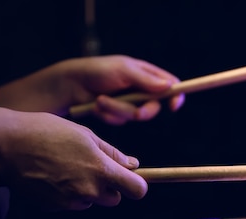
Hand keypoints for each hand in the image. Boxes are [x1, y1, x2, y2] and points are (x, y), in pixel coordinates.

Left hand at [0, 55, 184, 124]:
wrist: (70, 85)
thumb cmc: (96, 71)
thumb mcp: (123, 71)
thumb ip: (146, 80)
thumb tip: (169, 86)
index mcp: (145, 74)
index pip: (170, 85)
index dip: (175, 96)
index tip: (173, 106)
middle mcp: (139, 88)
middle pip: (154, 107)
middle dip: (142, 111)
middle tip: (136, 112)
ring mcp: (128, 102)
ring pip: (135, 116)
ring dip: (117, 110)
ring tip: (101, 100)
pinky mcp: (116, 114)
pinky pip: (120, 121)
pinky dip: (108, 115)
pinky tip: (96, 106)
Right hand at [0, 110, 147, 210]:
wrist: (6, 145)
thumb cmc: (46, 132)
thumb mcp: (85, 134)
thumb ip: (112, 153)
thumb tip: (132, 165)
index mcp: (100, 170)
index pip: (136, 190)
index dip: (137, 185)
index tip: (131, 178)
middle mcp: (88, 190)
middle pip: (113, 199)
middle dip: (109, 186)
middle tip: (93, 166)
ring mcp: (69, 201)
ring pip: (90, 201)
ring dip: (86, 189)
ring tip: (66, 165)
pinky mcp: (53, 206)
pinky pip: (69, 203)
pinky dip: (66, 192)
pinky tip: (52, 174)